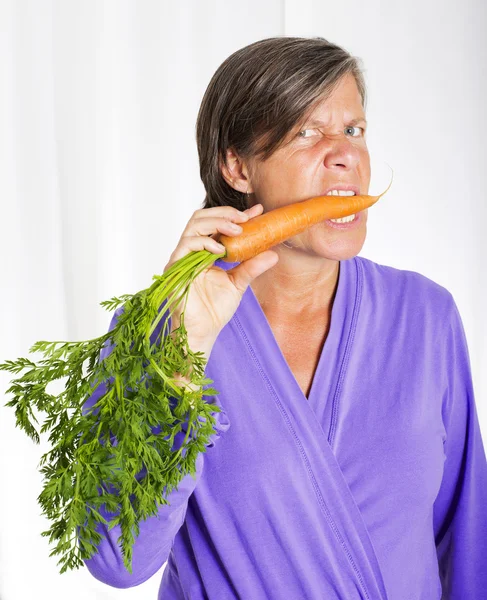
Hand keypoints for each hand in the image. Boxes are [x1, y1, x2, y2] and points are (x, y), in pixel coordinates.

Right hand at [163, 203, 278, 353]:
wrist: (202, 332)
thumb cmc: (215, 310)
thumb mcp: (239, 283)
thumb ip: (252, 266)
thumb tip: (274, 253)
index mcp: (205, 251)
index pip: (217, 224)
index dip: (236, 215)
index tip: (258, 211)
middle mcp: (191, 250)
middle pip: (202, 217)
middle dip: (225, 214)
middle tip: (245, 219)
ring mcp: (182, 257)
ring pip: (194, 225)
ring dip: (217, 223)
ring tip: (237, 230)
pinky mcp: (175, 267)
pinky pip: (186, 245)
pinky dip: (205, 242)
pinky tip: (221, 249)